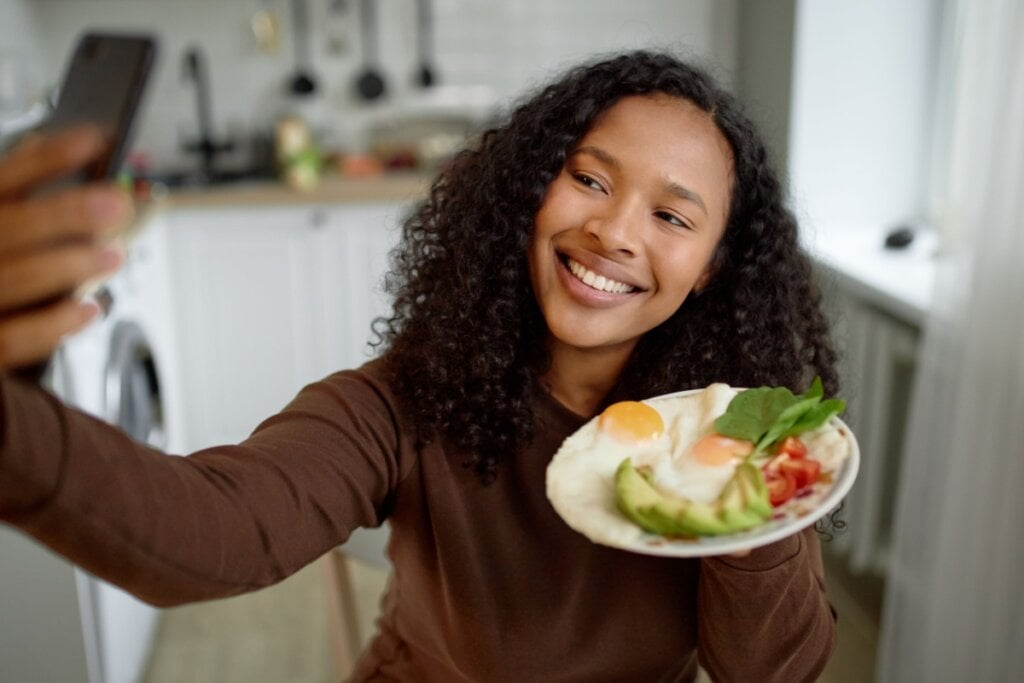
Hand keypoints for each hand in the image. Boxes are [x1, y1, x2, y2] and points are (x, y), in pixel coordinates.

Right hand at [0, 125, 132, 371]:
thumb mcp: (7, 224)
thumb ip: (32, 199)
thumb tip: (95, 163)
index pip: (5, 178)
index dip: (48, 158)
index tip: (95, 141)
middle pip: (10, 226)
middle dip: (66, 213)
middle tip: (116, 205)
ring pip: (17, 277)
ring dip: (71, 264)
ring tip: (112, 256)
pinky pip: (15, 338)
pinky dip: (55, 324)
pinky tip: (90, 310)